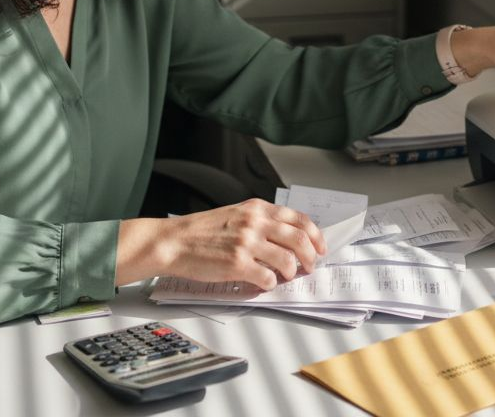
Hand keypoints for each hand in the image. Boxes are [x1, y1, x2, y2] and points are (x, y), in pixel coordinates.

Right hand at [114, 199, 326, 289]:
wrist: (174, 242)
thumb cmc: (201, 231)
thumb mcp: (235, 214)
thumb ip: (260, 221)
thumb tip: (286, 238)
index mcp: (257, 209)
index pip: (299, 219)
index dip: (315, 235)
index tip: (320, 247)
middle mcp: (255, 223)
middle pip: (299, 239)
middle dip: (311, 256)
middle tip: (310, 266)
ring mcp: (247, 243)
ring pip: (288, 260)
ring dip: (292, 273)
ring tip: (286, 277)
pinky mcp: (238, 264)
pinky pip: (267, 278)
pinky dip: (271, 284)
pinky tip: (264, 283)